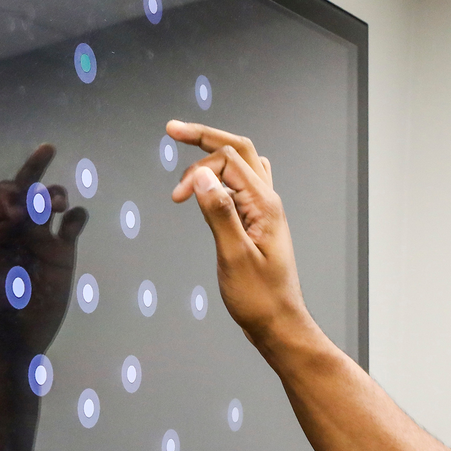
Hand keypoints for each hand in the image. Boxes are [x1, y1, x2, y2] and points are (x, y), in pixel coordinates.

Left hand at [0, 144, 87, 355]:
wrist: (19, 340)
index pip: (3, 194)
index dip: (9, 192)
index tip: (14, 212)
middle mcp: (19, 229)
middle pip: (28, 187)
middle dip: (35, 166)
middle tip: (47, 149)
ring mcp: (42, 239)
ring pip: (52, 200)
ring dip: (55, 193)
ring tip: (56, 207)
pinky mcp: (63, 253)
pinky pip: (75, 224)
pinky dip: (77, 215)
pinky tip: (70, 225)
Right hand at [167, 120, 312, 346]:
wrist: (278, 322)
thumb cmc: (258, 297)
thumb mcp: (233, 255)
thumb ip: (218, 211)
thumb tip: (200, 174)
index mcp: (264, 204)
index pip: (229, 160)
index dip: (197, 168)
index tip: (174, 197)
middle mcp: (268, 201)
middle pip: (238, 150)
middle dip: (205, 137)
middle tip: (172, 128)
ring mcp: (265, 210)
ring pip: (241, 164)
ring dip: (214, 155)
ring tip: (187, 155)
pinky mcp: (258, 221)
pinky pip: (241, 185)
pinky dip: (220, 177)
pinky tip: (206, 185)